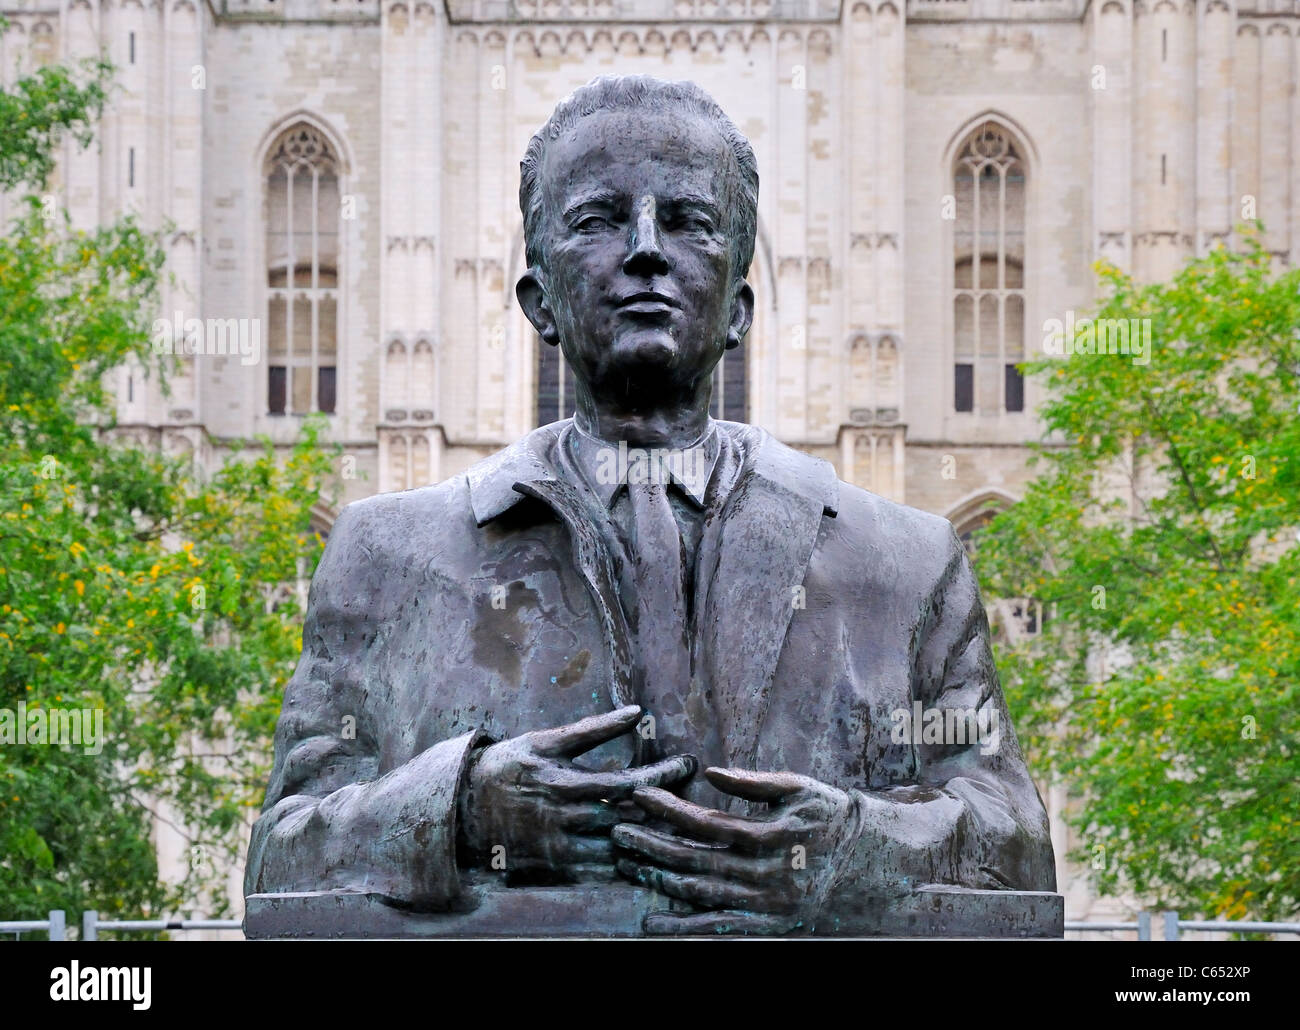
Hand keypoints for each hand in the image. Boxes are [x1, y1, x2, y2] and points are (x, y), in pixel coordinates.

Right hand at [457, 705, 696, 882]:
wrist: (463, 808)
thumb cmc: (509, 765)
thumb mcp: (544, 741)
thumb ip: (591, 729)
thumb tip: (636, 712)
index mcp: (563, 782)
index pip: (626, 782)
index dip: (661, 774)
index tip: (688, 763)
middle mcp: (564, 817)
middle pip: (629, 817)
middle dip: (666, 804)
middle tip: (695, 794)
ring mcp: (560, 846)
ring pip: (619, 847)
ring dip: (653, 836)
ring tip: (683, 823)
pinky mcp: (555, 867)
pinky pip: (600, 872)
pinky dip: (629, 862)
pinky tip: (652, 853)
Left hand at [613, 767, 857, 934]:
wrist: (869, 861)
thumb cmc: (830, 815)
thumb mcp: (799, 788)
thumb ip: (754, 782)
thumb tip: (712, 772)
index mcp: (768, 834)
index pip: (706, 821)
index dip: (669, 809)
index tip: (639, 794)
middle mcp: (762, 871)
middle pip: (695, 859)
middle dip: (651, 844)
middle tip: (616, 832)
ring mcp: (763, 901)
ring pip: (700, 893)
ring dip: (659, 880)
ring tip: (626, 865)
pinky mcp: (765, 923)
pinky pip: (718, 928)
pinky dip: (683, 927)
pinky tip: (652, 922)